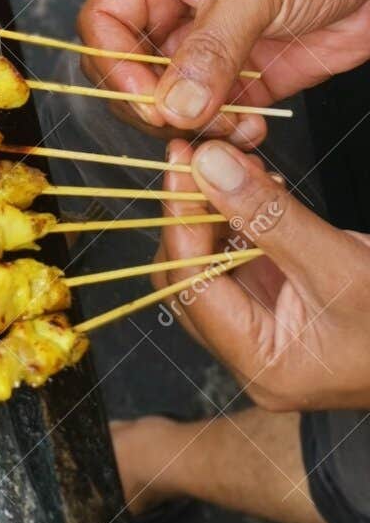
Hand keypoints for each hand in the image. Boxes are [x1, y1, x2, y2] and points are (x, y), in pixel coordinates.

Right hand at [77, 0, 369, 141]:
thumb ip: (210, 48)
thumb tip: (173, 104)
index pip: (102, 24)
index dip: (114, 65)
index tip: (148, 99)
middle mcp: (169, 9)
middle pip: (125, 70)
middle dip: (153, 103)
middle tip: (188, 120)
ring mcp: (202, 48)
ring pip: (167, 102)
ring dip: (194, 124)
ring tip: (235, 123)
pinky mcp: (237, 79)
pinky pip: (209, 118)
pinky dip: (225, 132)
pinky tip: (254, 126)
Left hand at [153, 139, 369, 412]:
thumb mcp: (342, 266)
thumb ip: (271, 217)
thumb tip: (210, 166)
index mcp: (262, 366)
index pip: (191, 288)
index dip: (180, 221)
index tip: (183, 164)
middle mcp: (253, 353)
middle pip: (190, 275)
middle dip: (191, 211)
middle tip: (198, 156)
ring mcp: (266, 327)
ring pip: (212, 259)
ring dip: (215, 207)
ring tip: (233, 161)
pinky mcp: (282, 300)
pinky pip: (241, 252)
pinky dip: (241, 214)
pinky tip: (257, 183)